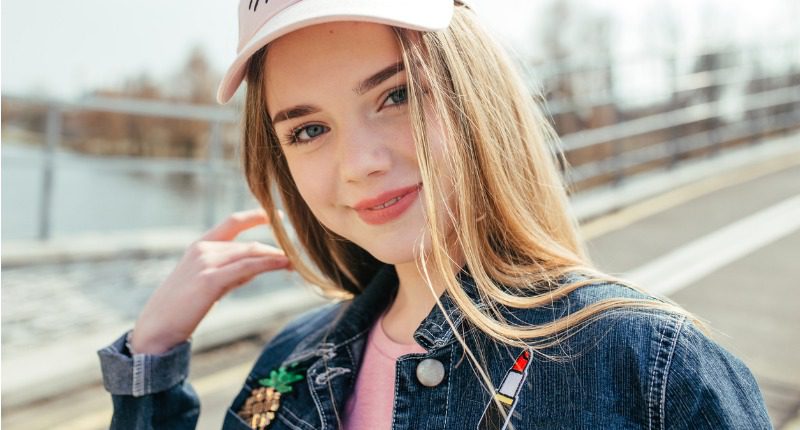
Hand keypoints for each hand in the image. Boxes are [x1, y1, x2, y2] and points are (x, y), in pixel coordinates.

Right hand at [130, 208, 290, 354]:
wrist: (156, 328)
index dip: (256, 216)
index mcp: (200, 246)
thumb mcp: (209, 283)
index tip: (278, 215)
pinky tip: (284, 264)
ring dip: (276, 256)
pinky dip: (269, 263)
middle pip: (248, 244)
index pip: (232, 222)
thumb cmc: (182, 308)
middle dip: (275, 249)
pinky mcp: (210, 280)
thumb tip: (257, 267)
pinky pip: (247, 267)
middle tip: (297, 256)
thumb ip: (231, 272)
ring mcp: (205, 263)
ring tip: (296, 262)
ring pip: (250, 253)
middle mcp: (203, 249)